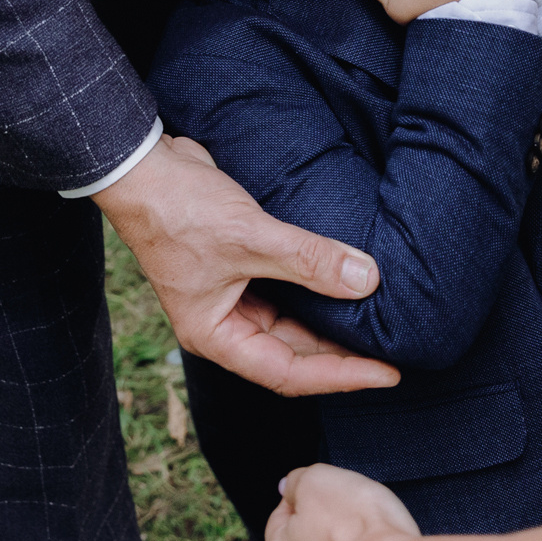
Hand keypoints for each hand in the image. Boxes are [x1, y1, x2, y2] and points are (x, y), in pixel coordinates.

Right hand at [94, 135, 401, 394]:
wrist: (144, 165)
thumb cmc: (178, 208)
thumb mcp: (250, 235)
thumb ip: (309, 260)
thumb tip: (367, 280)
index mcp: (216, 335)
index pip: (289, 373)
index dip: (342, 375)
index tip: (388, 374)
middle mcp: (225, 325)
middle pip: (294, 355)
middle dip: (343, 356)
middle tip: (397, 353)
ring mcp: (233, 299)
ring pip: (294, 326)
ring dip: (333, 326)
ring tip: (381, 326)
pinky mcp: (243, 271)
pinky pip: (289, 294)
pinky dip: (318, 293)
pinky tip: (349, 287)